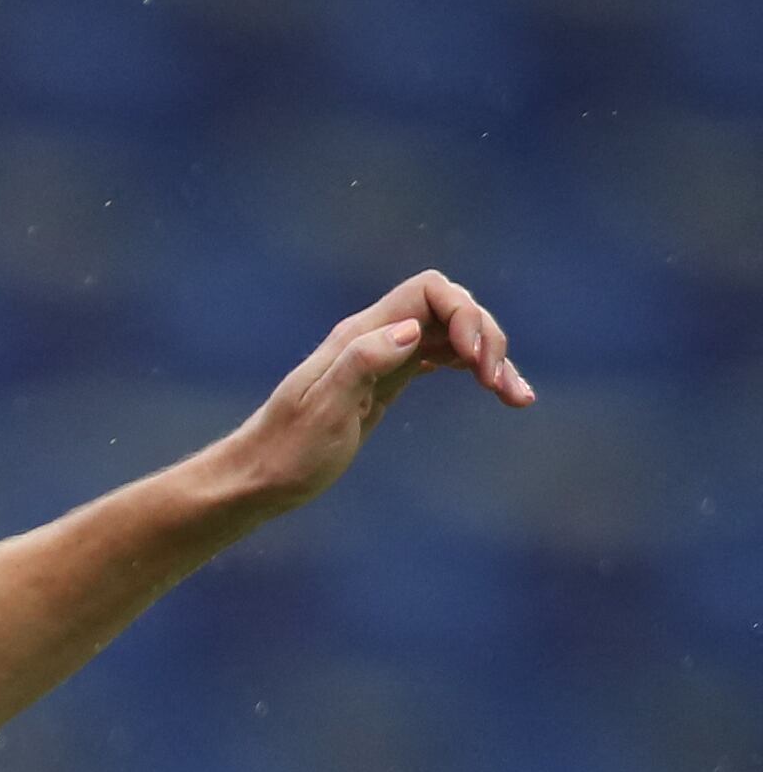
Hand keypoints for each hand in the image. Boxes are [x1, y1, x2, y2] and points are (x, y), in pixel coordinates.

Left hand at [218, 270, 528, 515]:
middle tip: (498, 385)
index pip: (428, 291)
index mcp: (359, 338)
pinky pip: (442, 360)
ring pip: (452, 335)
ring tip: (516, 397)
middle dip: (485, 336)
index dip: (463, 312)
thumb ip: (361, 365)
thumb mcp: (322, 413)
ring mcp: (383, 359)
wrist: (256, 481)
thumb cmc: (286, 454)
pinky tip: (500, 392)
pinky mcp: (388, 382)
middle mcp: (374, 339)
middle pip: (449, 308)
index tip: (475, 359)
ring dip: (489, 356)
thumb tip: (409, 330)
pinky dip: (474, 371)